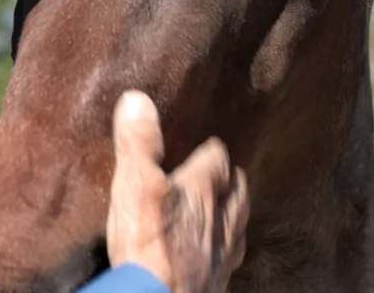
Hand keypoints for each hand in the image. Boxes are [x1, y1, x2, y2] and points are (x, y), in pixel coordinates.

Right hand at [105, 90, 248, 292]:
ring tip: (230, 211)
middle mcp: (220, 221)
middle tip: (228, 174)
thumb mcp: (135, 185)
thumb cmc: (149, 242)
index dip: (213, 151)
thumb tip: (138, 99)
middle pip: (237, 195)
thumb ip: (138, 144)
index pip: (217, 161)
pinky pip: (227, 260)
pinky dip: (225, 251)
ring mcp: (221, 255)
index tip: (210, 145)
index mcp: (202, 190)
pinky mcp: (215, 282)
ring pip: (238, 228)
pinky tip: (217, 256)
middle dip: (233, 182)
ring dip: (235, 216)